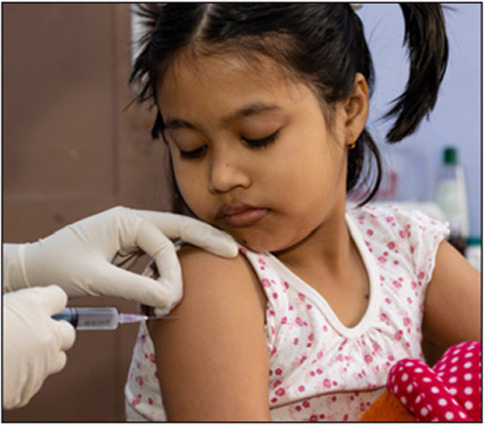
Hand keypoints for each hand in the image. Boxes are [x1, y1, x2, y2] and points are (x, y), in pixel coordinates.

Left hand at [3, 206, 237, 314]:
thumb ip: (136, 285)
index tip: (171, 300)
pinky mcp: (128, 244)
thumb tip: (169, 295)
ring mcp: (131, 232)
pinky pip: (159, 249)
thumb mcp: (97, 278)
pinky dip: (174, 260)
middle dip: (206, 237)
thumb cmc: (59, 266)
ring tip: (221, 252)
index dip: (173, 272)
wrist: (34, 266)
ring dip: (193, 247)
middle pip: (177, 226)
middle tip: (234, 249)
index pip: (163, 243)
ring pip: (172, 236)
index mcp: (124, 220)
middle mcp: (131, 221)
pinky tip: (186, 268)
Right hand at [3, 286, 75, 408]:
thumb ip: (14, 309)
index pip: (58, 297)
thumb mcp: (1, 308)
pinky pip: (36, 381)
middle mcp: (45, 332)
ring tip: (19, 356)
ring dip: (44, 357)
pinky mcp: (30, 387)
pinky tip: (8, 373)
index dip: (50, 303)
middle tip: (34, 335)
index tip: (42, 307)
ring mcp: (41, 362)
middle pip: (68, 333)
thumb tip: (17, 312)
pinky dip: (26, 378)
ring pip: (57, 360)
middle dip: (56, 333)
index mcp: (33, 306)